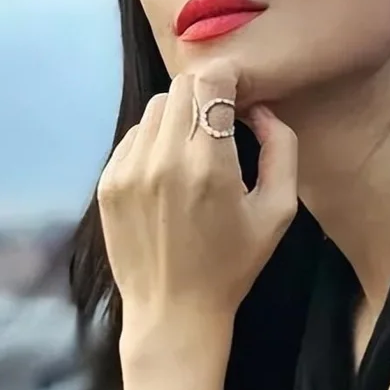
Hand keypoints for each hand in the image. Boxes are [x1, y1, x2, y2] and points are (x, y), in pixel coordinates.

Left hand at [96, 61, 297, 359]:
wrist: (173, 312)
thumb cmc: (233, 264)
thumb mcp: (278, 210)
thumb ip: (281, 148)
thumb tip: (260, 110)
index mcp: (208, 165)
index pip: (210, 82)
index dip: (229, 78)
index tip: (240, 93)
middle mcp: (163, 160)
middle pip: (182, 87)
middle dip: (206, 95)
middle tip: (221, 122)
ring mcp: (128, 170)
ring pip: (156, 108)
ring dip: (180, 117)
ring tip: (195, 151)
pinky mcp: (108, 182)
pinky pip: (135, 135)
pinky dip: (155, 140)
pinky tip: (170, 172)